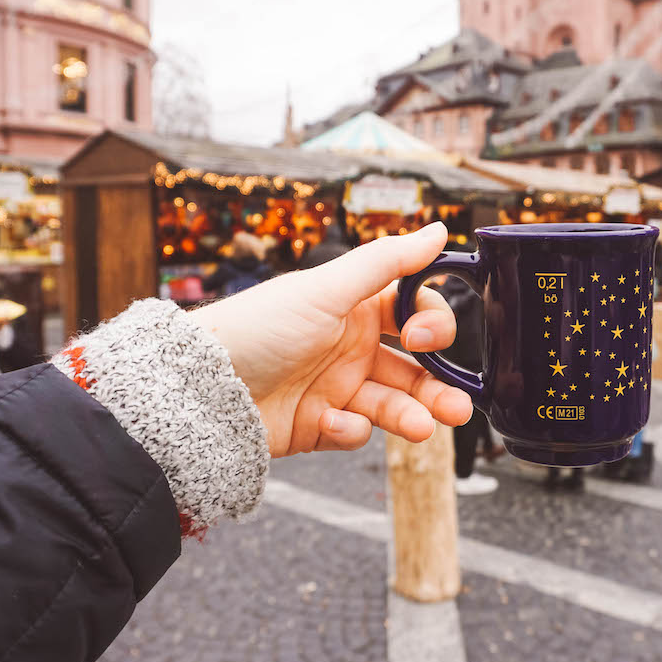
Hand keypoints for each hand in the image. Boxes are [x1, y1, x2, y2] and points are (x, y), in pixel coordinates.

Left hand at [190, 222, 472, 456]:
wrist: (201, 389)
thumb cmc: (258, 327)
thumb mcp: (327, 289)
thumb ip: (388, 261)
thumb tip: (440, 230)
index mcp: (355, 307)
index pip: (414, 313)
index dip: (431, 325)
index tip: (423, 338)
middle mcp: (350, 346)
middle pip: (413, 367)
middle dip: (439, 386)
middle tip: (459, 406)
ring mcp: (336, 387)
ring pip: (393, 404)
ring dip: (411, 414)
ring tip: (422, 428)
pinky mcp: (319, 426)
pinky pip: (354, 431)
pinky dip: (351, 430)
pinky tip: (331, 423)